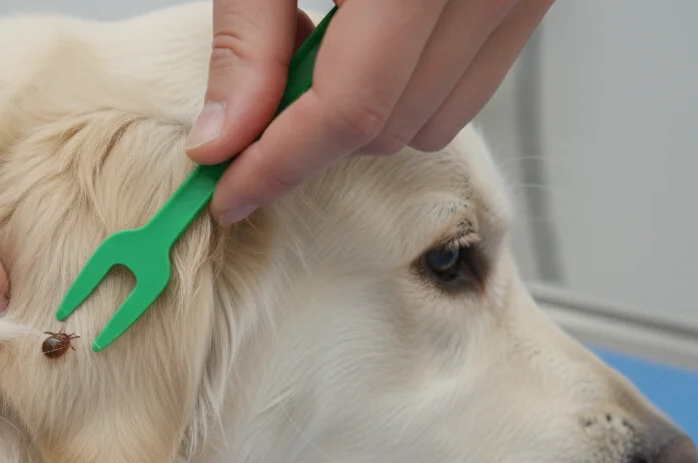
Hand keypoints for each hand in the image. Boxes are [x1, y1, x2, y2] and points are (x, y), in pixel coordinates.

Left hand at [188, 0, 554, 223]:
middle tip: (255, 110)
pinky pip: (474, 80)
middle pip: (393, 125)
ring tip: (317, 53)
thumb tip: (224, 137)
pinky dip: (411, 84)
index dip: (280, 163)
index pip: (351, 107)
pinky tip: (370, 42)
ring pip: (437, 118)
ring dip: (365, 117)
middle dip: (313, 138)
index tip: (229, 191)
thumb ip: (250, 35)